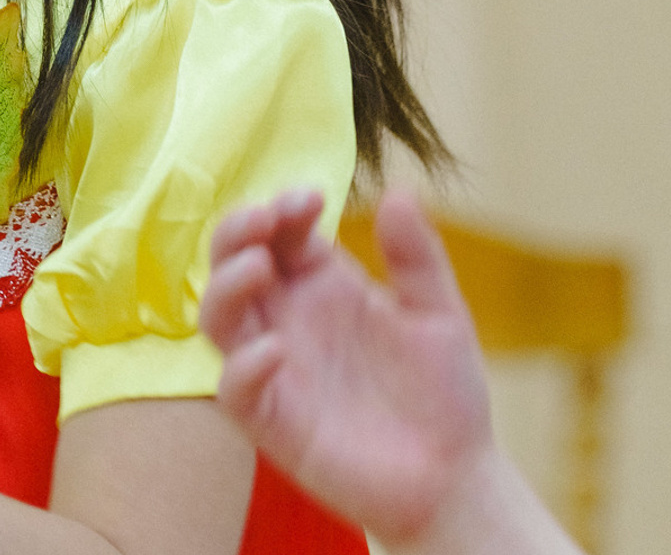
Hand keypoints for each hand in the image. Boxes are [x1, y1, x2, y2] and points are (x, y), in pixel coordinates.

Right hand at [200, 188, 495, 545]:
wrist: (455, 479)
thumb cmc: (443, 393)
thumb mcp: (439, 315)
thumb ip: (417, 257)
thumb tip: (398, 191)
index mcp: (318, 282)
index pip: (277, 229)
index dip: (281, 206)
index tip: (310, 199)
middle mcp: (286, 317)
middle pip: (229, 260)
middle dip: (236, 230)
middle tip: (264, 219)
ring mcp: (273, 367)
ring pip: (215, 315)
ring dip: (226, 284)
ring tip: (260, 267)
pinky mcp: (271, 420)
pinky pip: (234, 388)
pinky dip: (243, 365)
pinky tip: (275, 350)